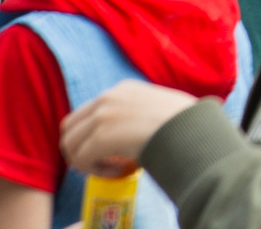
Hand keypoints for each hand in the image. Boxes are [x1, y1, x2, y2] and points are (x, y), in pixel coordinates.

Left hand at [60, 80, 198, 175]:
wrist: (190, 128)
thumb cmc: (185, 121)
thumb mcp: (158, 106)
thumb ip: (139, 112)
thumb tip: (133, 134)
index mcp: (122, 89)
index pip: (88, 111)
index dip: (89, 135)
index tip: (103, 151)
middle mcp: (108, 97)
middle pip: (70, 126)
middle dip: (77, 148)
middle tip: (96, 163)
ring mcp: (102, 116)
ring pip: (71, 144)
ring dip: (85, 161)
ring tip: (110, 167)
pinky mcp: (101, 136)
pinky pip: (82, 159)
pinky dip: (95, 170)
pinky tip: (119, 170)